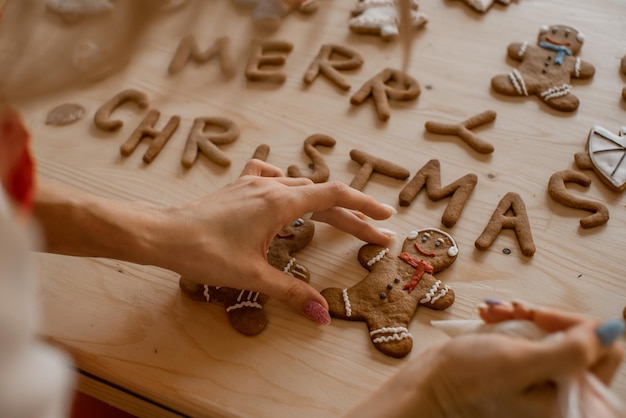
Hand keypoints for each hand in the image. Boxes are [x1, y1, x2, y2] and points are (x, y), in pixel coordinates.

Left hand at [157, 159, 394, 322]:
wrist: (163, 234)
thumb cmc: (205, 253)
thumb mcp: (253, 276)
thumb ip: (291, 293)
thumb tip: (322, 317)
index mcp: (280, 204)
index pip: (335, 197)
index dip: (364, 207)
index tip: (386, 219)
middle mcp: (271, 187)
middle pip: (323, 196)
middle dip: (352, 216)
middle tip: (376, 235)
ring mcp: (253, 184)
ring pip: (300, 187)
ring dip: (324, 203)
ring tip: (340, 219)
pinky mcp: (239, 187)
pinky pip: (271, 177)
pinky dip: (288, 184)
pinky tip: (286, 190)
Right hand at [347, 302, 623, 417]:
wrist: (431, 387)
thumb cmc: (467, 380)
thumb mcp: (519, 363)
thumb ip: (570, 351)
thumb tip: (611, 330)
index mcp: (570, 399)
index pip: (605, 350)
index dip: (577, 326)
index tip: (542, 318)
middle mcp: (562, 391)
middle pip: (579, 339)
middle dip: (545, 318)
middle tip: (516, 313)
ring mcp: (543, 379)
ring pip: (554, 332)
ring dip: (524, 315)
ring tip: (494, 314)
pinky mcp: (525, 368)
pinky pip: (532, 335)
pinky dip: (512, 320)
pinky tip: (490, 317)